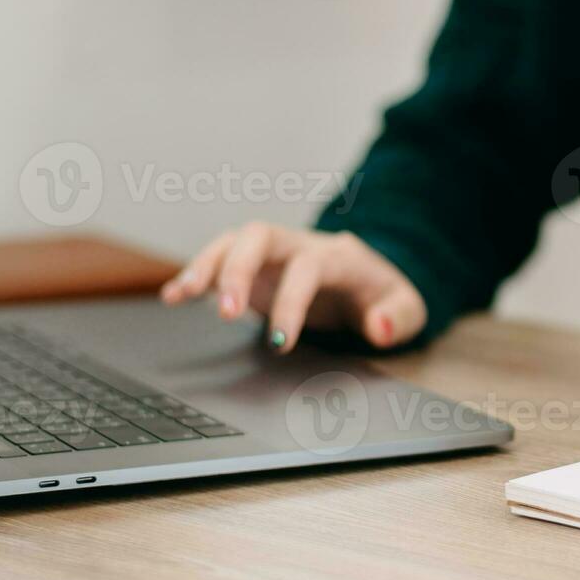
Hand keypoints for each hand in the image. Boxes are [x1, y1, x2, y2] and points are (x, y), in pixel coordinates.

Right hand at [160, 224, 424, 353]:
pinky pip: (218, 260)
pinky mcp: (252, 266)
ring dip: (206, 266)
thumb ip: (398, 317)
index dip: (291, 303)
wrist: (369, 277)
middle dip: (238, 271)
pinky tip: (173, 295)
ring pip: (232, 242)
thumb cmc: (383, 294)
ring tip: (181, 295)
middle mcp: (298, 245)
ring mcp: (271, 253)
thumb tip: (379, 328)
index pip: (307, 269)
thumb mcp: (406, 307)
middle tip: (226, 314)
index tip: (282, 343)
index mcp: (336, 255)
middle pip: (260, 236)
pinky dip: (194, 275)